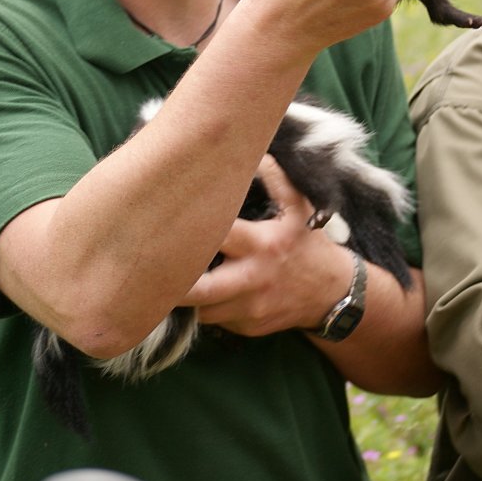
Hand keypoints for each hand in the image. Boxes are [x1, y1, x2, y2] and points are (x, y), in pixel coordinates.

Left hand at [181, 155, 353, 335]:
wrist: (332, 292)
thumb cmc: (308, 243)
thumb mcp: (299, 205)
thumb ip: (274, 177)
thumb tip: (252, 151)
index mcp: (261, 244)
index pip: (217, 237)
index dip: (191, 230)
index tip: (167, 223)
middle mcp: (253, 279)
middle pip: (199, 291)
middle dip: (172, 284)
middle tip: (149, 268)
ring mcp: (250, 309)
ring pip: (202, 310)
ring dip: (189, 296)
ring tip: (178, 277)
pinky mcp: (248, 329)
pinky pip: (216, 321)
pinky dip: (209, 307)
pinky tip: (209, 292)